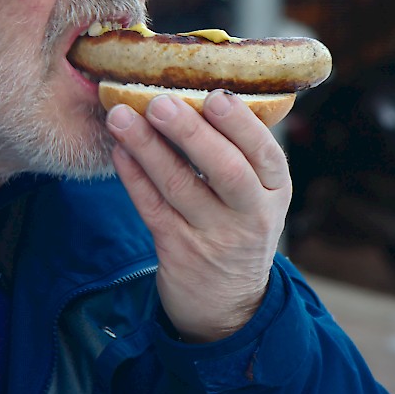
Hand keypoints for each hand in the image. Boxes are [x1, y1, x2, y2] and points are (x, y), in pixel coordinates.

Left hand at [105, 90, 290, 342]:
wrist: (226, 307)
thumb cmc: (238, 228)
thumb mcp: (258, 196)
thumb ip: (240, 151)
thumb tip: (201, 87)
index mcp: (275, 191)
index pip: (265, 154)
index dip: (241, 124)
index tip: (216, 95)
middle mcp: (250, 215)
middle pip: (225, 170)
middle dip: (191, 132)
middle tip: (160, 100)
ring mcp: (214, 237)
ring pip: (179, 186)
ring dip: (148, 146)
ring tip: (121, 115)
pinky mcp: (179, 252)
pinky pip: (152, 208)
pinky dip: (133, 176)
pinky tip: (119, 150)